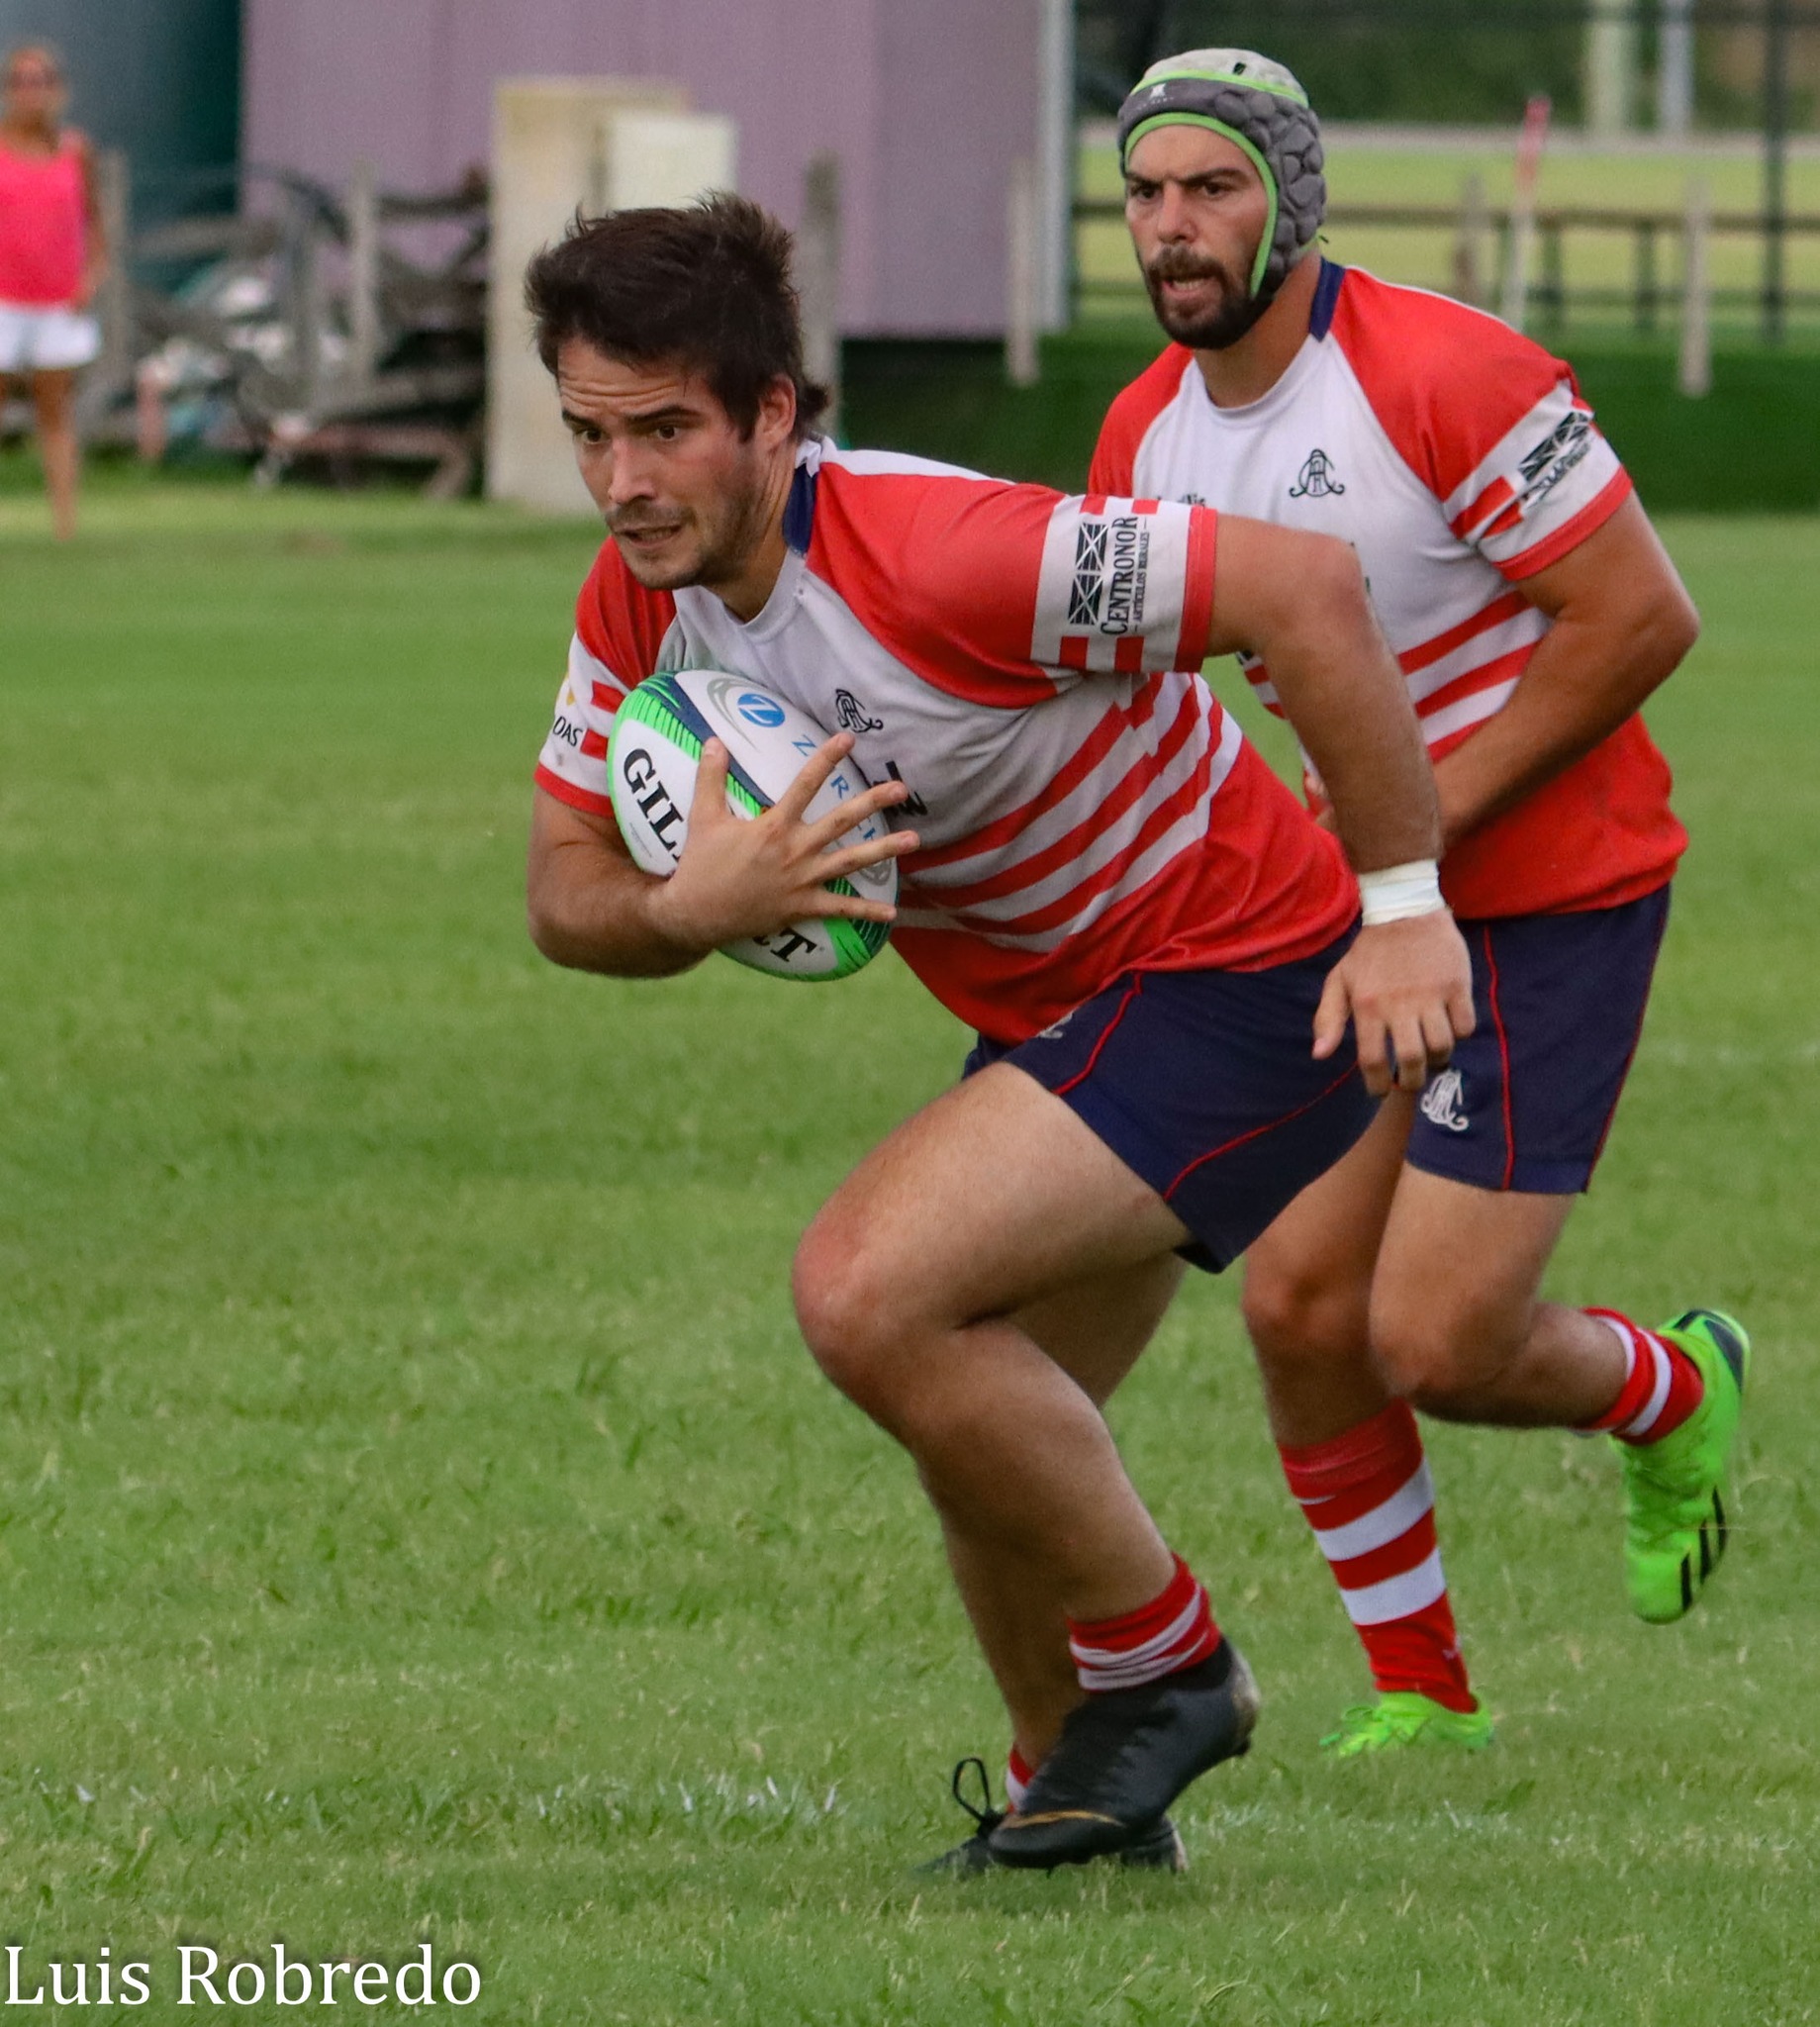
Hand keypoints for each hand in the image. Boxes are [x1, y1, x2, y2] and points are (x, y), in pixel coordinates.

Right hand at [648, 732, 917, 954]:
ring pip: (851, 862)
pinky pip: (840, 910)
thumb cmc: (700, 866)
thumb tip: (714, 741)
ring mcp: (802, 880)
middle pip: (842, 820)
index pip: (806, 784)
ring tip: (914, 840)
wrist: (696, 914)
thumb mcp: (702, 818)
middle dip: (873, 802)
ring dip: (884, 850)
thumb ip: (711, 778)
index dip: (827, 759)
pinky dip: (866, 912)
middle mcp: (795, 850)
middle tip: (901, 789)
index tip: (848, 739)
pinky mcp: (802, 907)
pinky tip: (892, 913)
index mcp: (774, 826)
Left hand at [1312, 911, 1475, 1096]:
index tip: (1380, 1090)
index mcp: (1367, 1006)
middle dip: (1412, 1081)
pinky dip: (1460, 1035)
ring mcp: (1430, 995)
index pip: (1372, 1059)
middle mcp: (1398, 1004)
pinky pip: (1465, 1026)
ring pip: (1442, 1046)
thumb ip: (1327, 1018)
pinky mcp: (1457, 985)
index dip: (1377, 1083)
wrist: (1404, 911)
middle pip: (1411, 1060)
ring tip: (1432, 1059)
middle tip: (1411, 1081)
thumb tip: (1320, 1055)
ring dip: (1438, 1061)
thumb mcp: (1340, 980)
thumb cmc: (1369, 952)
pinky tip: (1450, 1031)